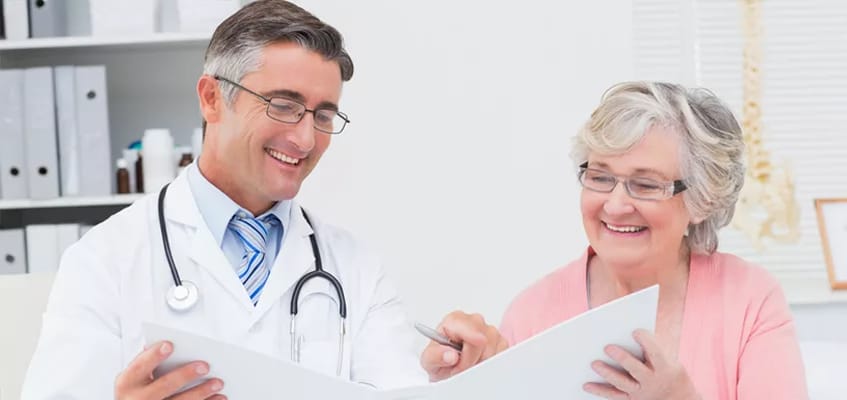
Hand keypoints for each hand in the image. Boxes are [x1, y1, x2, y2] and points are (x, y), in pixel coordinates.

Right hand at [115, 340, 225, 399]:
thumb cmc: (135, 392)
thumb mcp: (133, 377)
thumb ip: (147, 361)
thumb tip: (164, 342)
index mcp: (127, 383)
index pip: (139, 366)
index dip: (154, 356)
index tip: (169, 344)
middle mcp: (137, 399)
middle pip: (164, 386)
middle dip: (185, 375)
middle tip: (205, 366)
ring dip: (201, 393)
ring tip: (218, 383)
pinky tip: (218, 398)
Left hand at [419, 311, 507, 381]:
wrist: (448, 368)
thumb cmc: (439, 360)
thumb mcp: (429, 361)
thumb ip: (435, 356)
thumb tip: (449, 355)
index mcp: (454, 321)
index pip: (467, 325)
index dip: (472, 335)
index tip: (479, 341)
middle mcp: (472, 322)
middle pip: (482, 338)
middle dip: (471, 359)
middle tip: (458, 368)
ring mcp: (488, 330)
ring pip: (492, 347)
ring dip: (479, 363)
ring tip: (466, 366)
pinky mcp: (499, 341)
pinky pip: (501, 353)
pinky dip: (490, 363)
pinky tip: (478, 364)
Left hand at [583, 329, 700, 399]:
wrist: (676, 397)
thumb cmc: (665, 367)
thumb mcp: (666, 357)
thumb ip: (648, 346)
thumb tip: (624, 329)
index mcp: (663, 367)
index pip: (656, 354)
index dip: (647, 342)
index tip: (635, 331)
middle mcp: (651, 380)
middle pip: (636, 370)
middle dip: (622, 358)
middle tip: (607, 347)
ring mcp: (640, 391)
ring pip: (622, 383)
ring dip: (607, 373)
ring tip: (593, 363)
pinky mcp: (629, 399)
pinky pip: (613, 395)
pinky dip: (598, 390)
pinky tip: (585, 384)